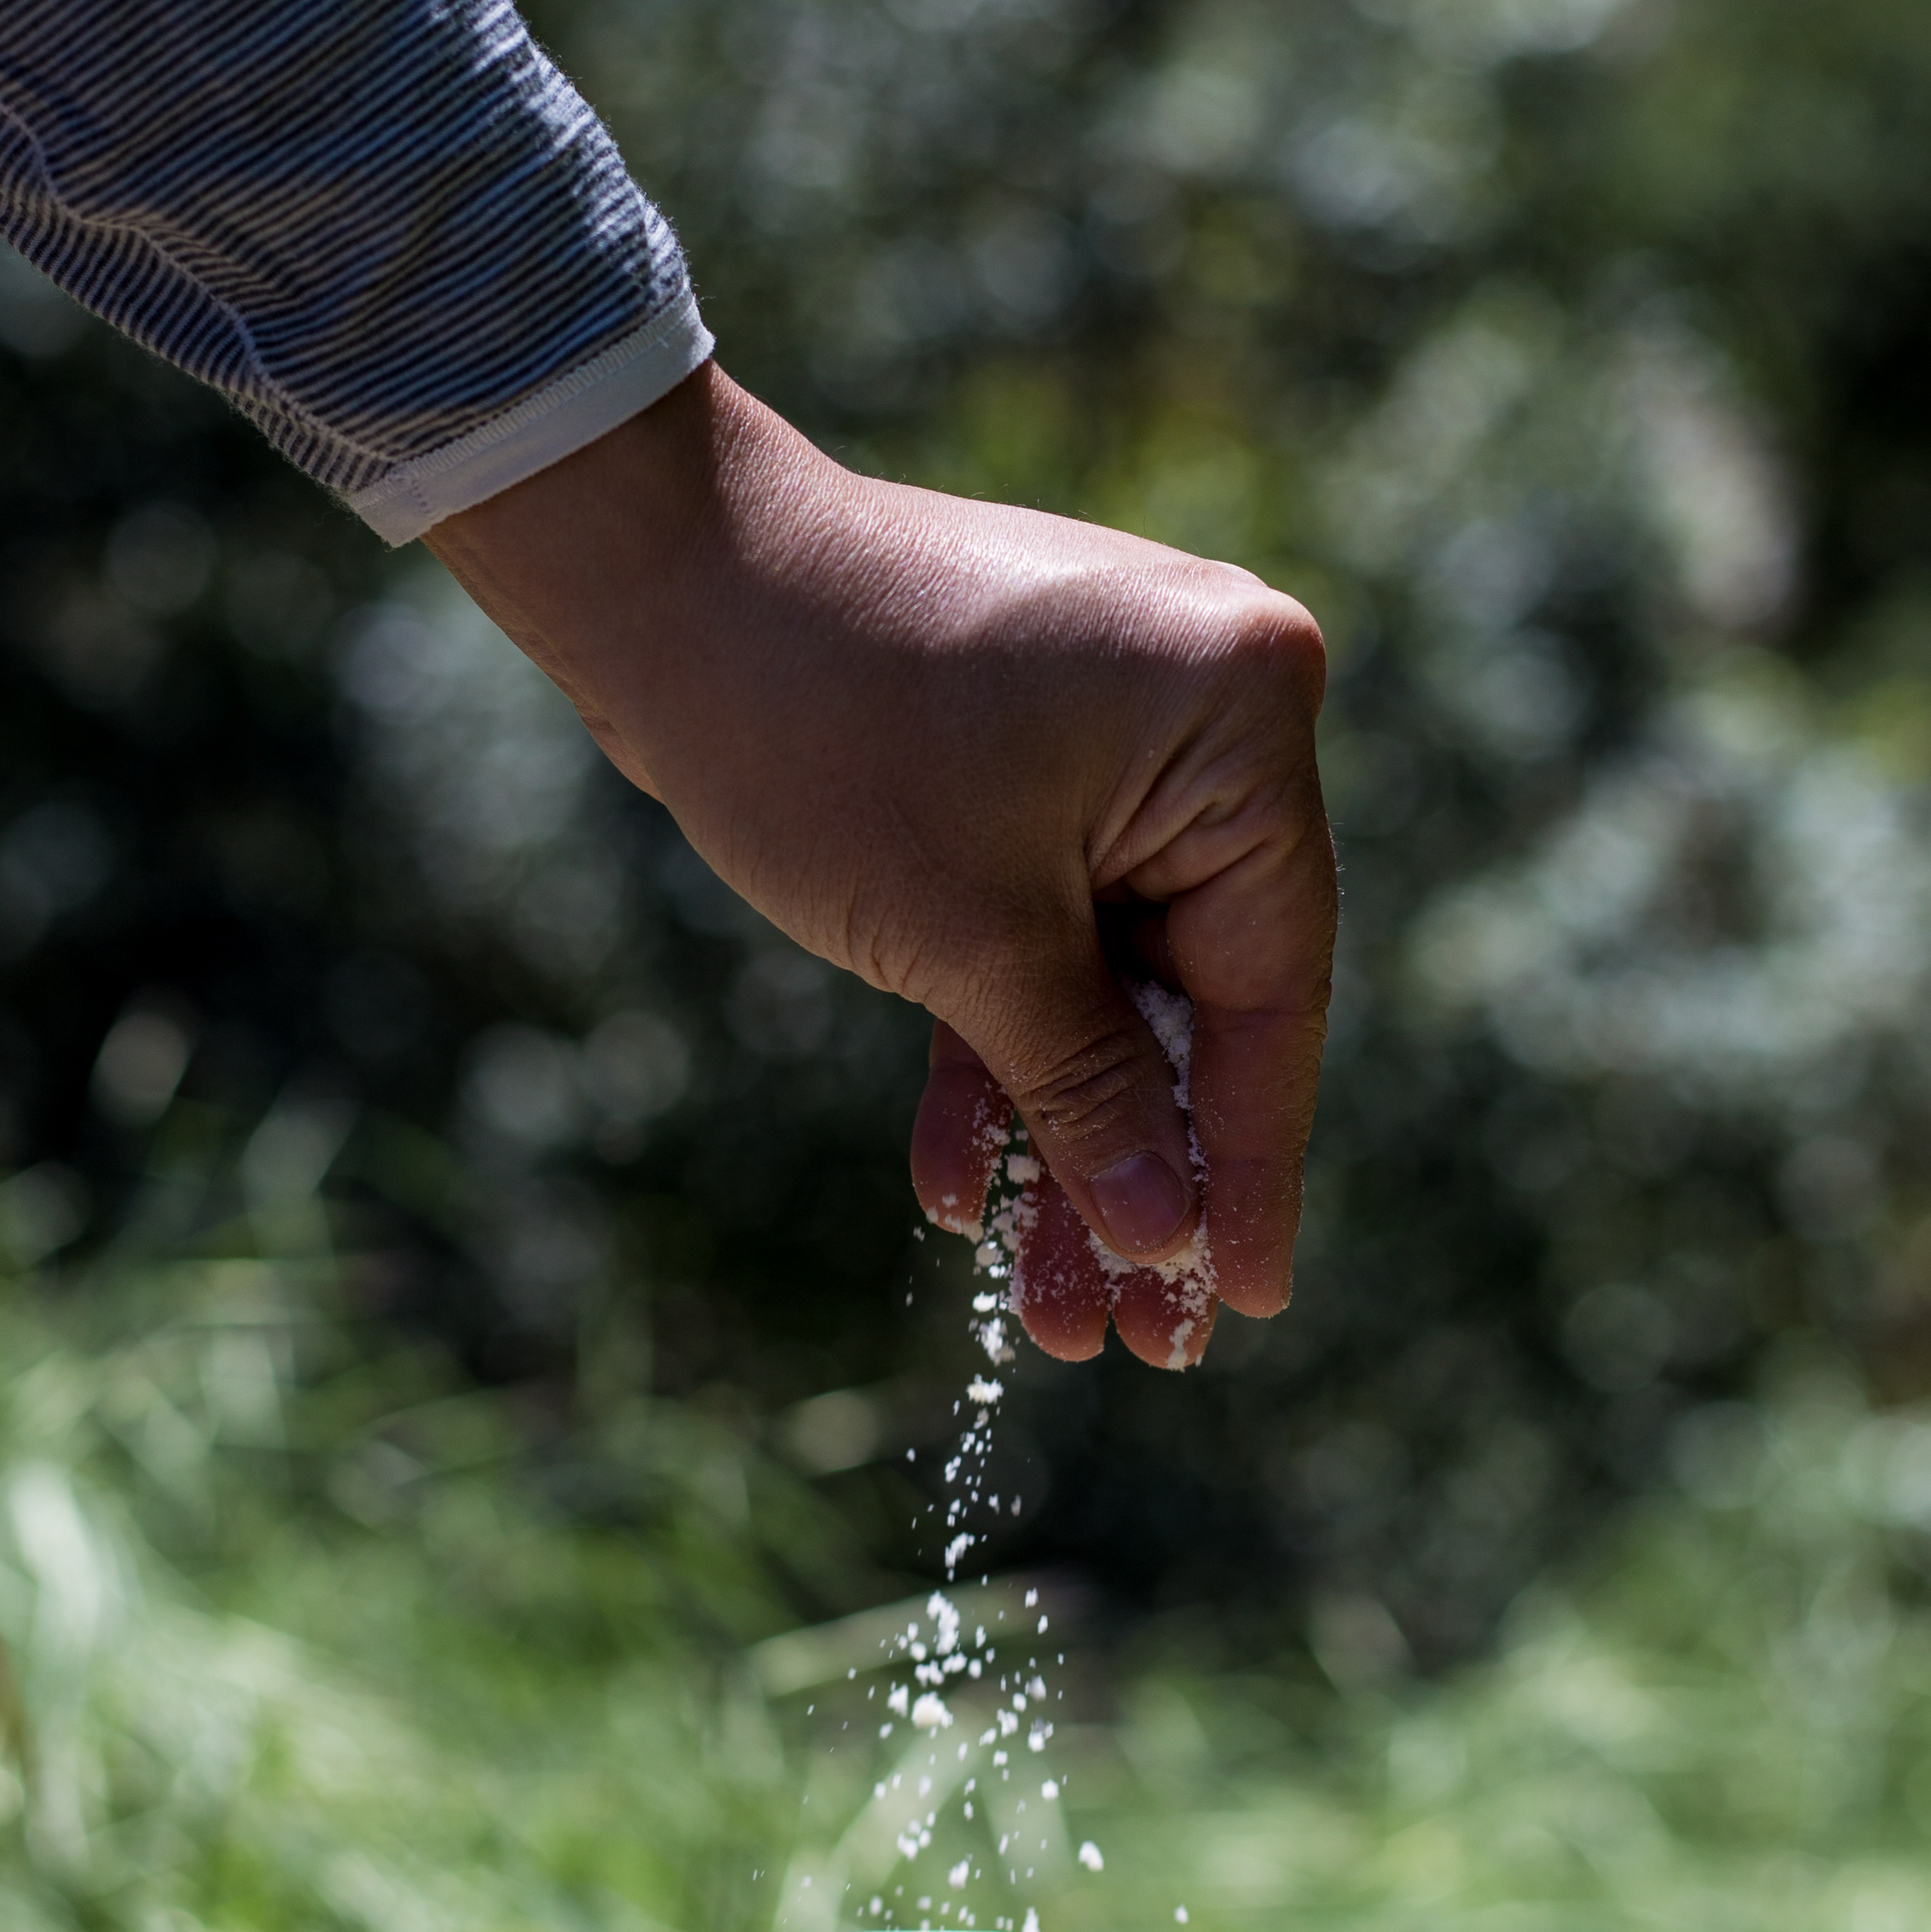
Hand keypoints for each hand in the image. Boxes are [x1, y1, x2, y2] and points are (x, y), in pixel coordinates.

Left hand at [427, 367, 1333, 1363]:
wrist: (660, 585)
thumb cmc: (827, 733)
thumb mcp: (973, 945)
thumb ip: (1091, 1095)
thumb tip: (1174, 1240)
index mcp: (1242, 721)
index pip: (1270, 987)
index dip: (1249, 1161)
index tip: (1243, 1304)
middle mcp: (1207, 717)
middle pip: (1193, 999)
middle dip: (1140, 1178)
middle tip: (1135, 1346)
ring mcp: (1114, 740)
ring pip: (1106, 985)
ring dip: (1065, 1141)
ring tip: (1051, 1316)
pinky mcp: (1026, 765)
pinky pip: (1039, 934)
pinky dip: (1000, 1048)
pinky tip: (964, 1190)